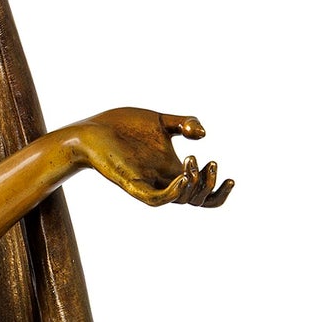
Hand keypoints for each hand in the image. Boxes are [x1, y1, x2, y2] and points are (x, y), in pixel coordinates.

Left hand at [72, 108, 232, 207]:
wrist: (92, 128)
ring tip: (192, 161)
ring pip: (179, 201)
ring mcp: (148, 184)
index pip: (201, 193)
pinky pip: (156, 199)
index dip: (219, 192)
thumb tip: (203, 135)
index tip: (230, 176)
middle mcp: (162, 181)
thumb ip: (185, 123)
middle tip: (209, 163)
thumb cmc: (123, 126)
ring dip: (195, 185)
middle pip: (195, 200)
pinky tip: (184, 175)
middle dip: (210, 185)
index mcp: (171, 170)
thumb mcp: (161, 121)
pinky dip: (174, 192)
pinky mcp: (132, 184)